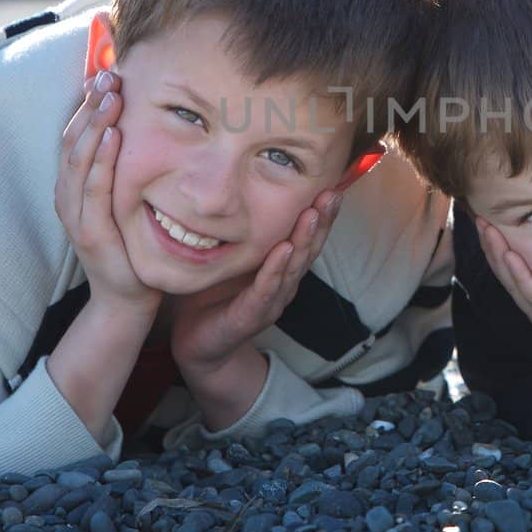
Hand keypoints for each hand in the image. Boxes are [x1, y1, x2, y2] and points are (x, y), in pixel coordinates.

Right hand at [55, 71, 158, 315]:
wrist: (127, 297)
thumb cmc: (129, 242)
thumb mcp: (124, 197)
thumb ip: (123, 164)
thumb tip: (138, 121)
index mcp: (73, 184)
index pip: (75, 132)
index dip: (86, 101)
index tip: (104, 70)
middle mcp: (68, 195)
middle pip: (73, 139)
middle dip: (90, 104)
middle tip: (109, 73)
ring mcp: (76, 215)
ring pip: (79, 159)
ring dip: (95, 124)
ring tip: (111, 96)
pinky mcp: (91, 233)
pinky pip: (94, 191)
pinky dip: (101, 161)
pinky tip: (114, 137)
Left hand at [169, 189, 343, 377]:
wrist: (199, 345)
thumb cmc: (215, 296)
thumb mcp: (233, 258)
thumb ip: (244, 233)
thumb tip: (241, 188)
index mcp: (282, 269)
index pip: (307, 238)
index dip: (321, 214)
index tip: (332, 186)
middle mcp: (284, 284)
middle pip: (309, 249)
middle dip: (322, 221)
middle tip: (331, 194)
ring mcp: (271, 301)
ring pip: (293, 267)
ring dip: (304, 239)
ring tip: (312, 214)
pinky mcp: (252, 316)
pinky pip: (266, 290)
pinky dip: (276, 269)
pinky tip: (284, 250)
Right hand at [475, 217, 531, 377]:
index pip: (515, 263)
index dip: (499, 240)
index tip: (488, 212)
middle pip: (506, 272)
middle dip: (491, 244)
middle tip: (478, 216)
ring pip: (515, 283)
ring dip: (499, 256)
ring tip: (487, 231)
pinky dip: (522, 277)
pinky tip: (511, 257)